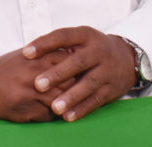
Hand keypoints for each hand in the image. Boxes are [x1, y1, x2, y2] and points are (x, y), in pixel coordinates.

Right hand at [0, 47, 75, 121]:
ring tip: (70, 103)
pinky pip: (49, 115)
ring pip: (61, 100)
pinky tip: (52, 112)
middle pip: (70, 81)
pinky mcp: (26, 110)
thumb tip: (74, 53)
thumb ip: (48, 53)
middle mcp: (35, 73)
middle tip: (82, 90)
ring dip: (67, 103)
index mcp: (37, 57)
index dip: (79, 67)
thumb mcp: (26, 55)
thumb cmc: (5, 69)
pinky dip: (54, 115)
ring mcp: (31, 93)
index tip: (84, 72)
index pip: (69, 61)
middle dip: (78, 87)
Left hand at [22, 26, 137, 121]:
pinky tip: (68, 117)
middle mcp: (99, 50)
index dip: (44, 43)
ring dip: (71, 96)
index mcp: (86, 35)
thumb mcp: (79, 40)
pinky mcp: (112, 88)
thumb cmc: (91, 49)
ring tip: (54, 107)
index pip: (63, 36)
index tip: (25, 53)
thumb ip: (58, 46)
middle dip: (58, 73)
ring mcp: (107, 70)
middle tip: (38, 84)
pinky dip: (82, 109)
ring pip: (88, 83)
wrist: (126, 58)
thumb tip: (26, 54)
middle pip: (78, 62)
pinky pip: (96, 99)